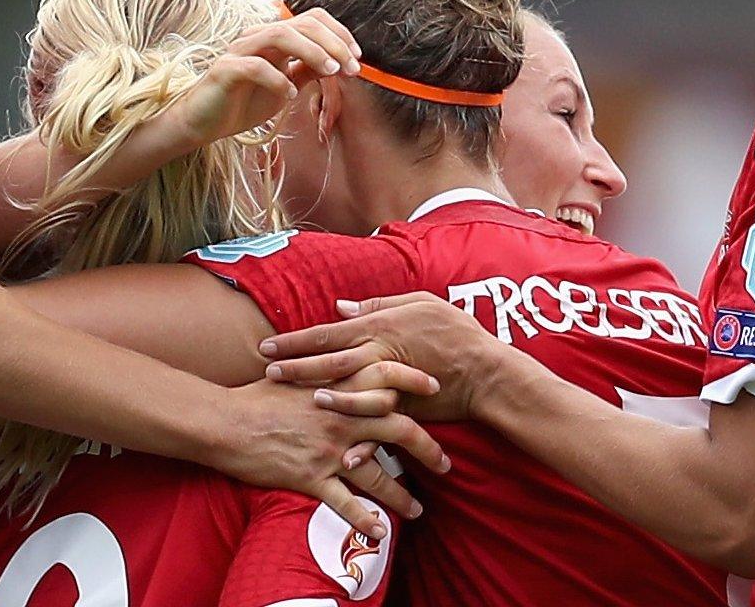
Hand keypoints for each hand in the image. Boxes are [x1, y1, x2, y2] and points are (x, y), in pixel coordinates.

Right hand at [166, 7, 360, 146]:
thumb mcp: (285, 86)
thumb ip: (307, 71)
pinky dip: (277, 79)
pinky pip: (255, 66)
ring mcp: (240, 50)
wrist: (202, 123)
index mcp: (274, 38)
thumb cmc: (243, 102)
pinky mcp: (225, 69)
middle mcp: (258, 36)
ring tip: (331, 71)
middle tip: (351, 68)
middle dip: (333, 43)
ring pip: (281, 35)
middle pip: (301, 23)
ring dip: (312, 52)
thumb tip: (339, 61)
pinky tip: (290, 95)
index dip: (338, 33)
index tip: (356, 58)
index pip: (312, 19)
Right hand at [216, 377, 447, 540]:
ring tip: (418, 510)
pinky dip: (364, 521)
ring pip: (378, 474)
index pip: (389, 379)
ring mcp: (328, 449)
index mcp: (338, 387)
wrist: (223, 421)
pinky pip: (345, 503)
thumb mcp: (293, 371)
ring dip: (402, 496)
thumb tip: (341, 358)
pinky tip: (379, 534)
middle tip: (445, 464)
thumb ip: (324, 368)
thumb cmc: (256, 396)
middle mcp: (341, 417)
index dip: (416, 384)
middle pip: (400, 431)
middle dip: (428, 450)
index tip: (438, 390)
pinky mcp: (310, 476)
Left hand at [260, 292, 513, 421]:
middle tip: (267, 373)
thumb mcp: (420, 303)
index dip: (295, 340)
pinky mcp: (405, 409)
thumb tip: (340, 308)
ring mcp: (392, 383)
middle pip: (328, 361)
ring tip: (293, 399)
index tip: (268, 346)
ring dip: (319, 394)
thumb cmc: (456, 331)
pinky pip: (376, 423)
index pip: (327, 333)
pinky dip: (360, 437)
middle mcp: (381, 353)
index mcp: (380, 325)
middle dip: (294, 367)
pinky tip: (342, 450)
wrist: (488, 371)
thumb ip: (378, 303)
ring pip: (348, 390)